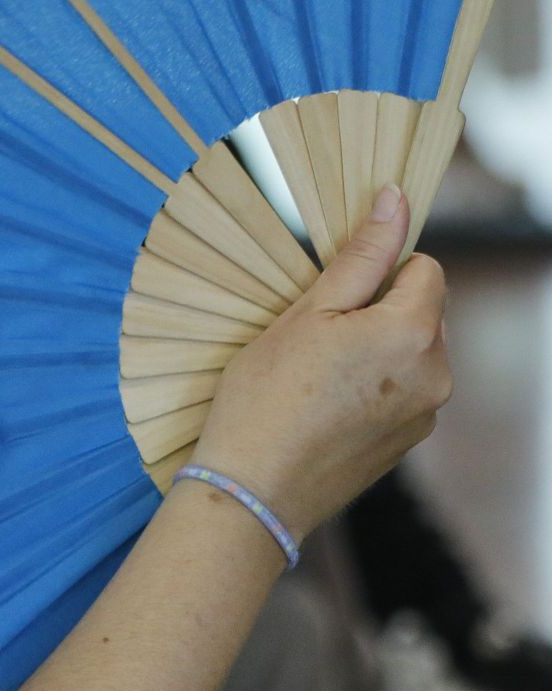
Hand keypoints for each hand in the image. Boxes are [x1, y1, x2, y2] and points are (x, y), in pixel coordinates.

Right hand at [189, 185, 451, 540]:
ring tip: (315, 374)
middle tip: (315, 335)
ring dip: (376, 348)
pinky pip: (401, 390)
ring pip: (410, 352)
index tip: (333, 291)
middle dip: (379, 310)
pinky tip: (323, 403)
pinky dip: (372, 386)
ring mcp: (425, 414)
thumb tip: (395, 200)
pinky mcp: (407, 443)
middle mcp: (436, 374)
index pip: (425, 268)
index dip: (379, 269)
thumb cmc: (266, 397)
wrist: (253, 490)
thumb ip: (361, 257)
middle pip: (422, 311)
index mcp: (414, 333)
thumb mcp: (306, 313)